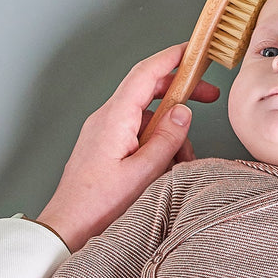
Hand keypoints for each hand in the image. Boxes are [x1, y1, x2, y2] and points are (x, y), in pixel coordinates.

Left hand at [35, 43, 219, 250]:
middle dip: (180, 94)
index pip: (146, 73)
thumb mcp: (143, 173)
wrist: (68, 227)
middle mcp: (107, 118)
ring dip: (171, 134)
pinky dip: (156, 146)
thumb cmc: (99, 205)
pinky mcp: (105, 146)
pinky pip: (137, 134)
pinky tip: (166, 170)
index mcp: (114, 118)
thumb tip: (184, 111)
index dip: (172, 57)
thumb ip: (167, 139)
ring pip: (147, 118)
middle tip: (209, 98)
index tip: (195, 50)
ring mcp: (104, 132)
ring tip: (181, 164)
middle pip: (148, 91)